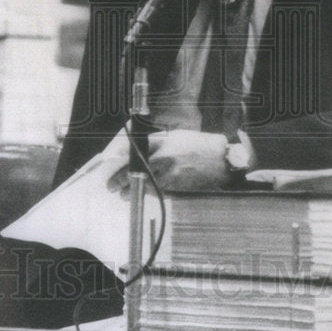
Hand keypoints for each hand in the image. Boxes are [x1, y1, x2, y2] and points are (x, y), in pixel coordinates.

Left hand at [108, 129, 229, 192]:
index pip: (135, 147)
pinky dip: (147, 193)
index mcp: (164, 141)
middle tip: (111, 185)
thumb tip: (134, 149)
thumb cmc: (198, 144)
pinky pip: (157, 191)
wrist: (220, 159)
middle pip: (135, 169)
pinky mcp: (177, 187)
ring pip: (144, 184)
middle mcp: (165, 157)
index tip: (111, 161)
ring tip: (122, 194)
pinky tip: (141, 194)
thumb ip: (156, 142)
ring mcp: (171, 173)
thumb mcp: (175, 136)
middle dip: (120, 179)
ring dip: (131, 190)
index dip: (119, 156)